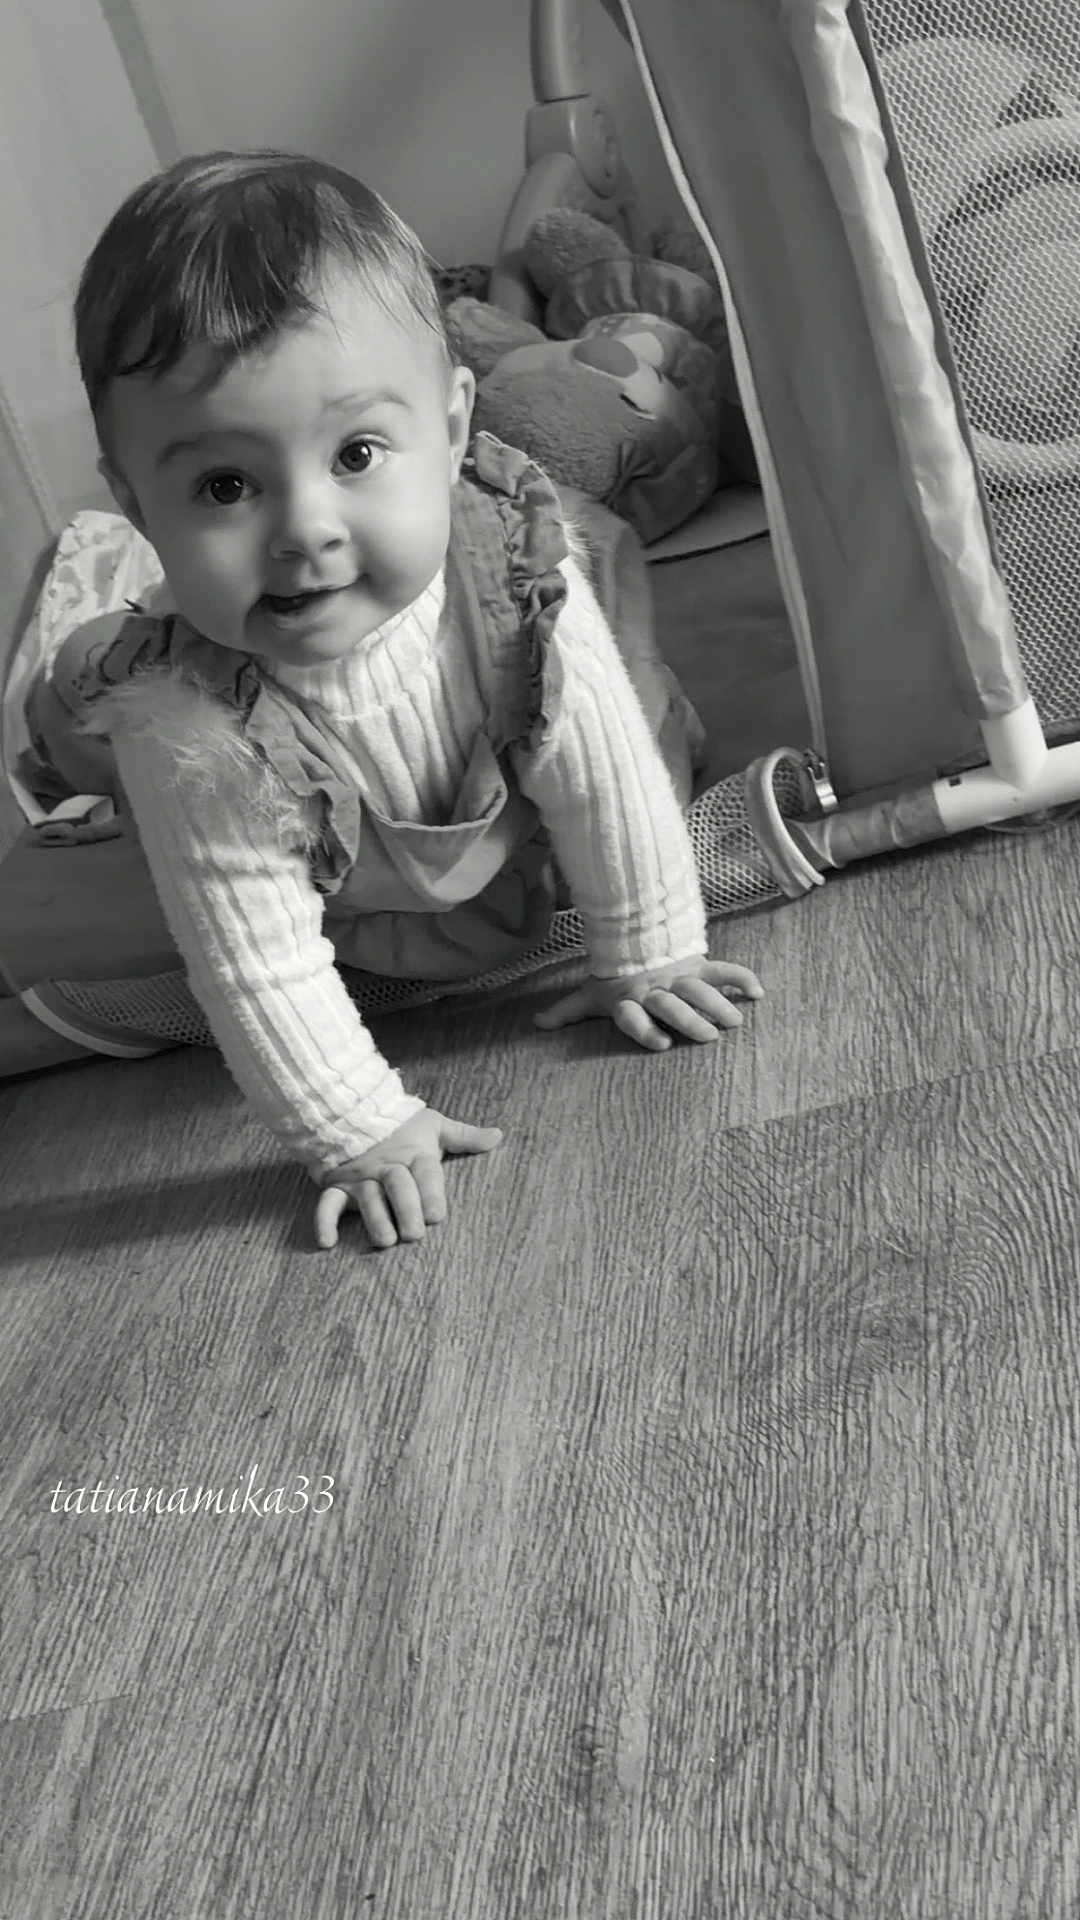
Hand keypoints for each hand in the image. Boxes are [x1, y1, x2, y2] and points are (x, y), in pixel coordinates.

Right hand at [314, 1106, 501, 1250]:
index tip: (437, 1216)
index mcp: (413, 1153)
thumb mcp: (434, 1126)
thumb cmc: (401, 1126)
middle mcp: (386, 1166)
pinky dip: (323, 1222)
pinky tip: (326, 1243)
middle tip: (414, 1234)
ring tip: (385, 1240)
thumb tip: (498, 1136)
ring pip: (367, 1197)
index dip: (431, 1193)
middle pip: (396, 1186)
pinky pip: (327, 1203)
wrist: (352, 1110)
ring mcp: (360, 1177)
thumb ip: (464, 1136)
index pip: (425, 1173)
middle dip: (405, 1209)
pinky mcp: (336, 1185)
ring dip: (374, 1219)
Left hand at [534, 956, 762, 1050]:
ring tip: (735, 1022)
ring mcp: (679, 977)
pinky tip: (758, 993)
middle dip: (689, 1019)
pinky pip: (723, 970)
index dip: (644, 1028)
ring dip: (718, 1004)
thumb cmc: (615, 977)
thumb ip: (568, 1011)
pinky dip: (742, 979)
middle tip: (708, 1037)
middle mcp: (655, 989)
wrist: (636, 937)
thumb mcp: (591, 993)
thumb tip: (537, 1024)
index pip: (633, 1015)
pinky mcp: (699, 966)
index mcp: (629, 999)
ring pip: (700, 989)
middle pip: (672, 1004)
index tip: (660, 1045)